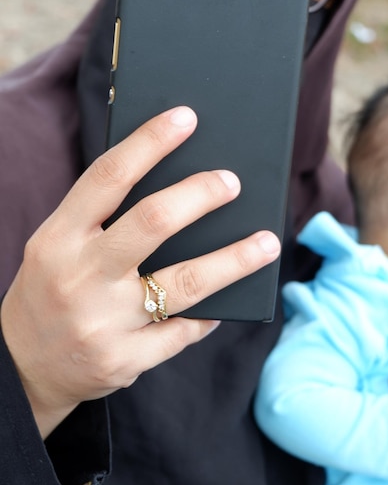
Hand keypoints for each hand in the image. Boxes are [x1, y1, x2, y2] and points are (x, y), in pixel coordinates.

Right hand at [1, 106, 279, 437]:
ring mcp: (103, 322)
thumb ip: (101, 217)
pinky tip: (227, 301)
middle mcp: (80, 276)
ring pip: (185, 283)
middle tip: (232, 182)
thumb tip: (172, 182)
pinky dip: (210, 314)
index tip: (185, 118)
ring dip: (234, 260)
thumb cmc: (50, 290)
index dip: (150, 142)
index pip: (109, 177)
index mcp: (59, 238)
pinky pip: (183, 331)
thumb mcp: (57, 245)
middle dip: (200, 195)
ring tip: (267, 242)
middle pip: (153, 222)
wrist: (21, 366)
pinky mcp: (124, 360)